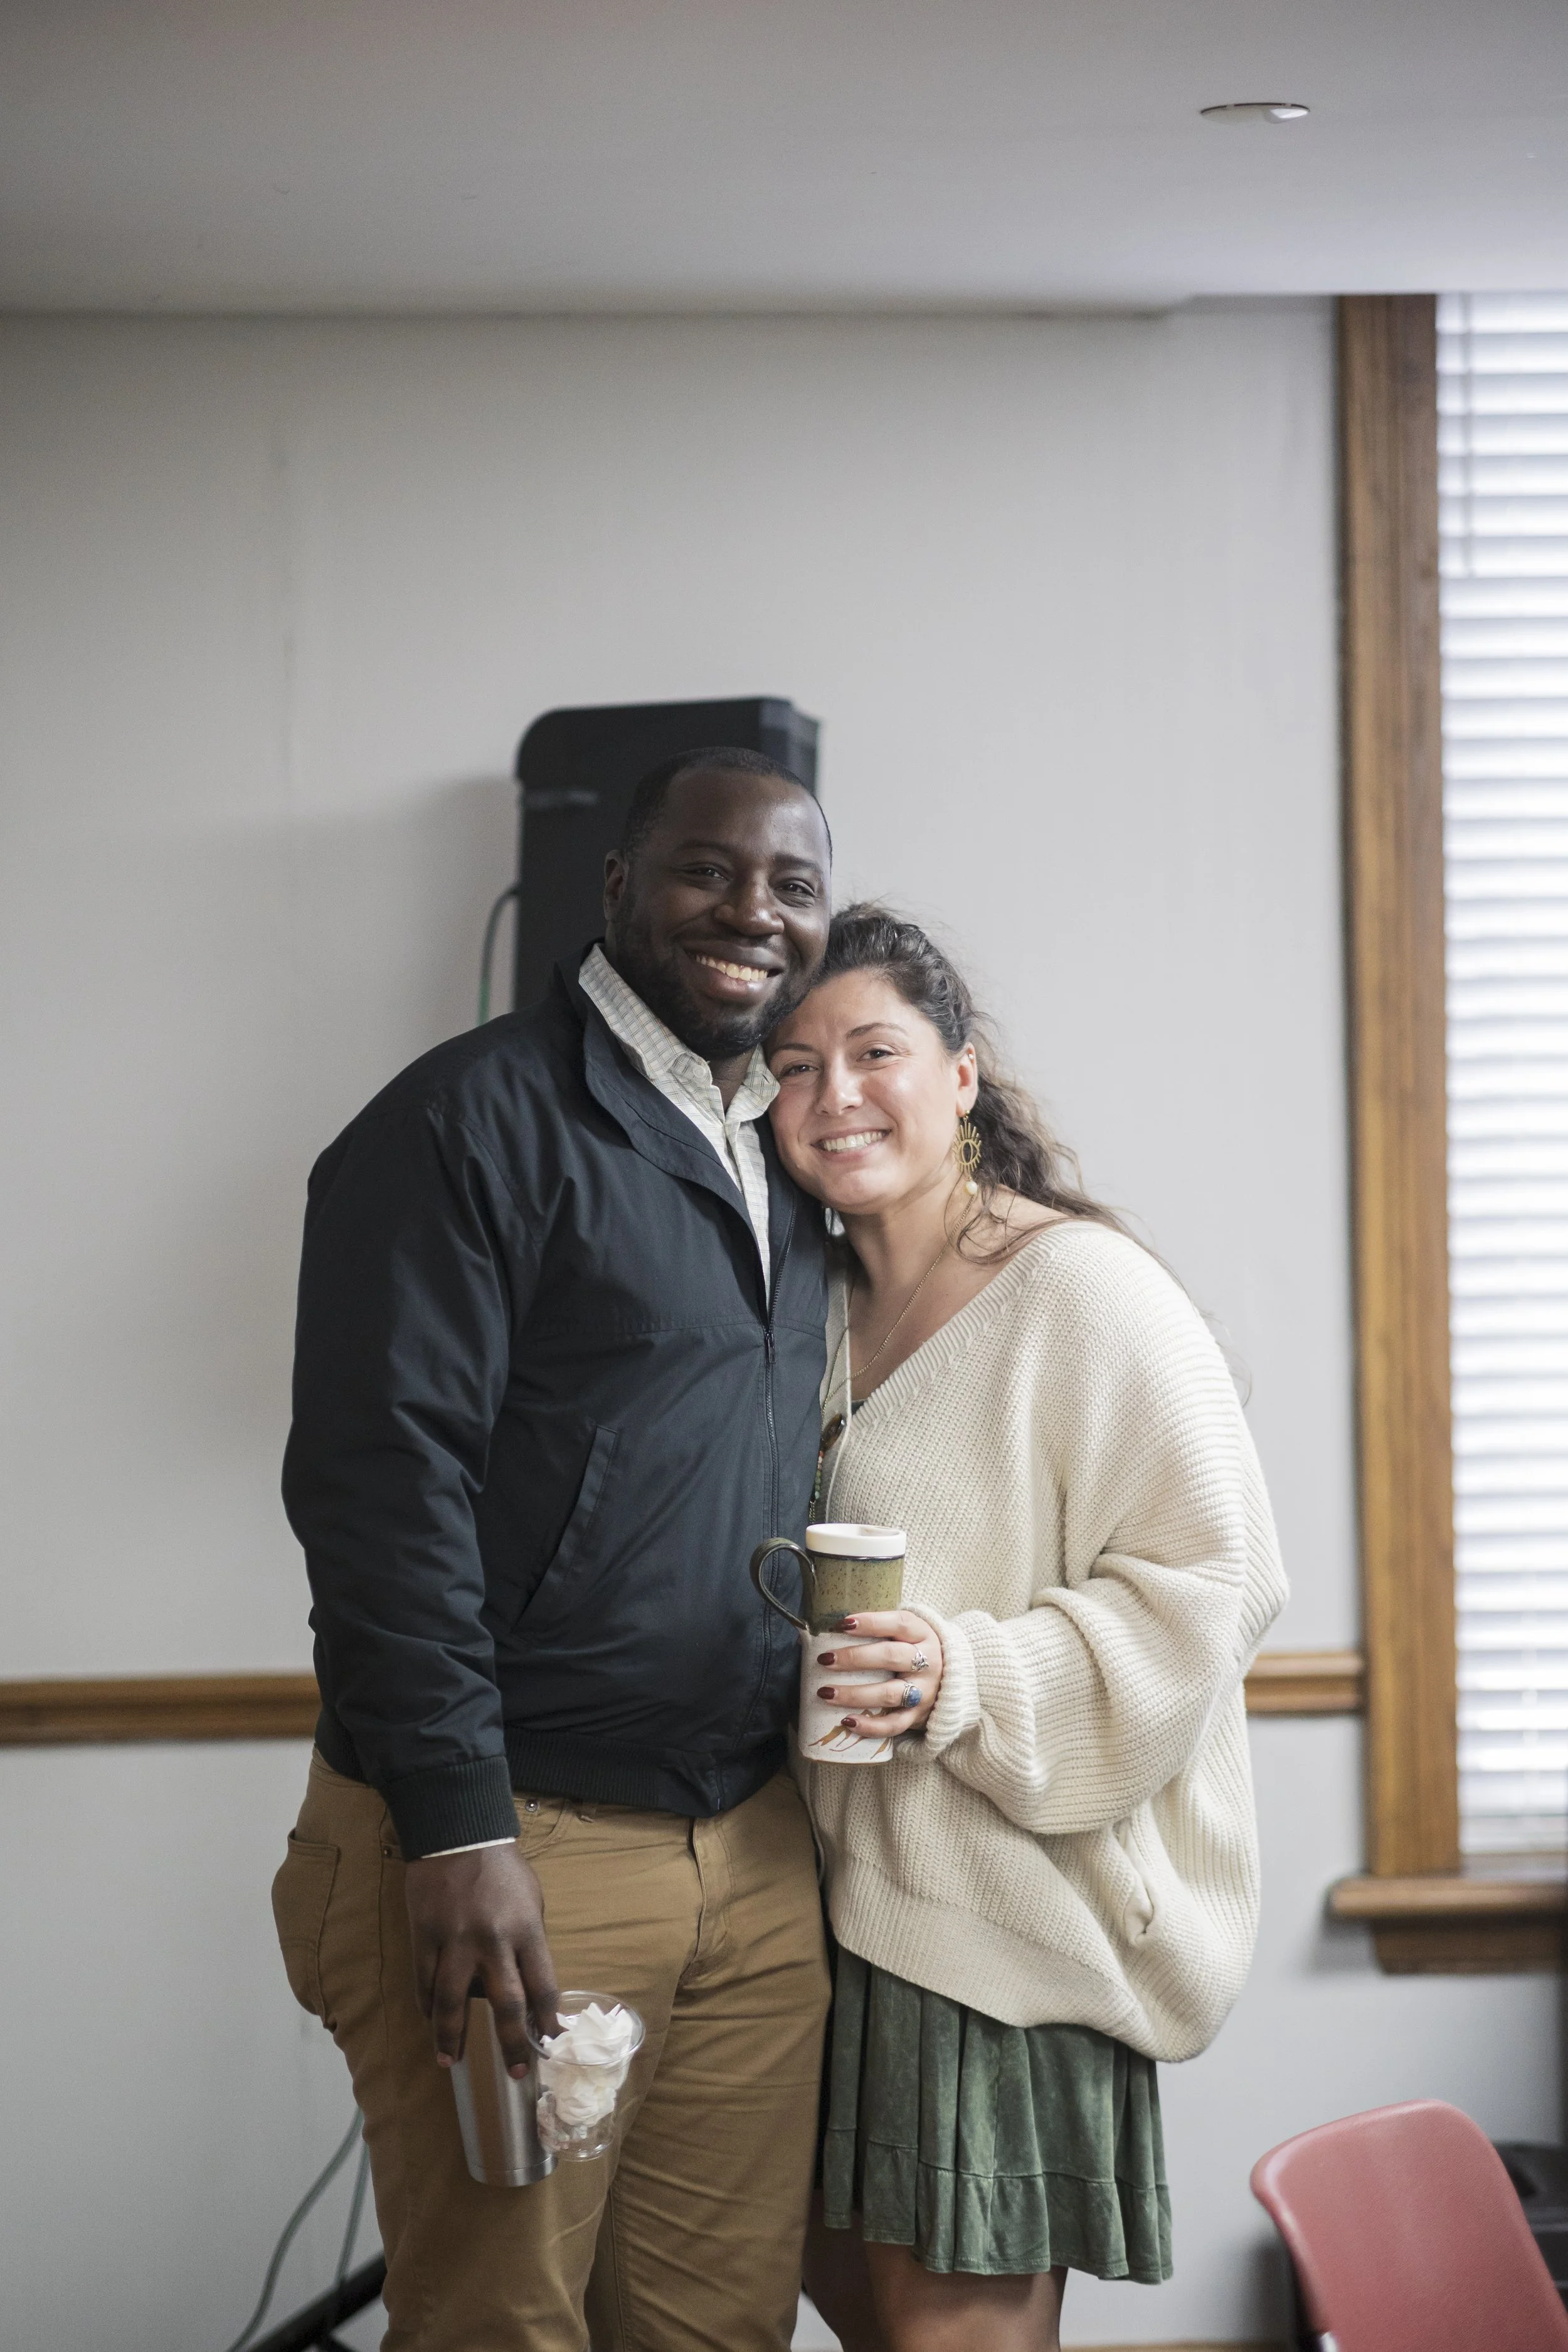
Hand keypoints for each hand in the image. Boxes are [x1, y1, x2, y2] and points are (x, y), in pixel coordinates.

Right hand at [405, 1842, 558, 2078]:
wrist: (459, 1833)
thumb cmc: (502, 1869)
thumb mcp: (531, 1900)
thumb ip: (529, 1942)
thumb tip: (527, 1985)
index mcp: (527, 1930)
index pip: (544, 1987)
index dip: (547, 2022)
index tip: (549, 2046)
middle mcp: (494, 1940)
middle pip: (506, 2005)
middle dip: (512, 2045)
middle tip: (515, 2073)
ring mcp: (456, 1940)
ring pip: (454, 2002)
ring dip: (452, 2036)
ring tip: (450, 2061)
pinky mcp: (425, 1935)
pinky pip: (424, 1980)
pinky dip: (427, 2005)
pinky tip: (430, 2021)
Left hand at [815, 1608, 944, 1737]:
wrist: (951, 1679)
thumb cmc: (912, 1649)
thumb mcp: (904, 1633)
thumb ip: (875, 1629)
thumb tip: (818, 1633)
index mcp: (922, 1633)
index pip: (899, 1623)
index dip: (871, 1622)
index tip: (843, 1624)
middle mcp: (927, 1662)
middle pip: (892, 1657)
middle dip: (855, 1658)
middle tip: (824, 1660)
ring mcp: (923, 1691)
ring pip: (891, 1693)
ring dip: (856, 1694)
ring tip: (826, 1693)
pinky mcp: (917, 1716)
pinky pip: (894, 1725)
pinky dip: (871, 1727)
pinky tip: (847, 1722)